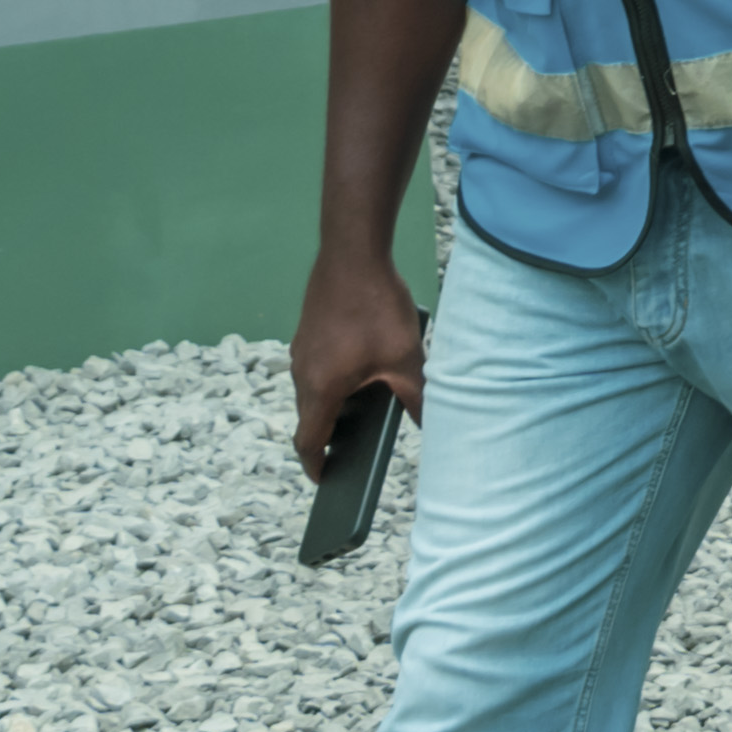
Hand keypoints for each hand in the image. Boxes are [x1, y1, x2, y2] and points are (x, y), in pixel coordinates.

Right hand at [289, 249, 428, 474]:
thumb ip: (417, 398)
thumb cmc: (376, 307)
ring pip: (313, 388)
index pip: (308, 441)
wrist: (352, 252)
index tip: (326, 479)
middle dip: (330, 434)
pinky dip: (333, 376)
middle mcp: (301, 372)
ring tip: (366, 406)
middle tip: (353, 448)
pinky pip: (316, 365)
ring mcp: (301, 349)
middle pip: (310, 416)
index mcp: (319, 388)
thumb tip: (430, 425)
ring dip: (334, 402)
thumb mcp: (405, 359)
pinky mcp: (308, 329)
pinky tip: (364, 366)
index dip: (316, 465)